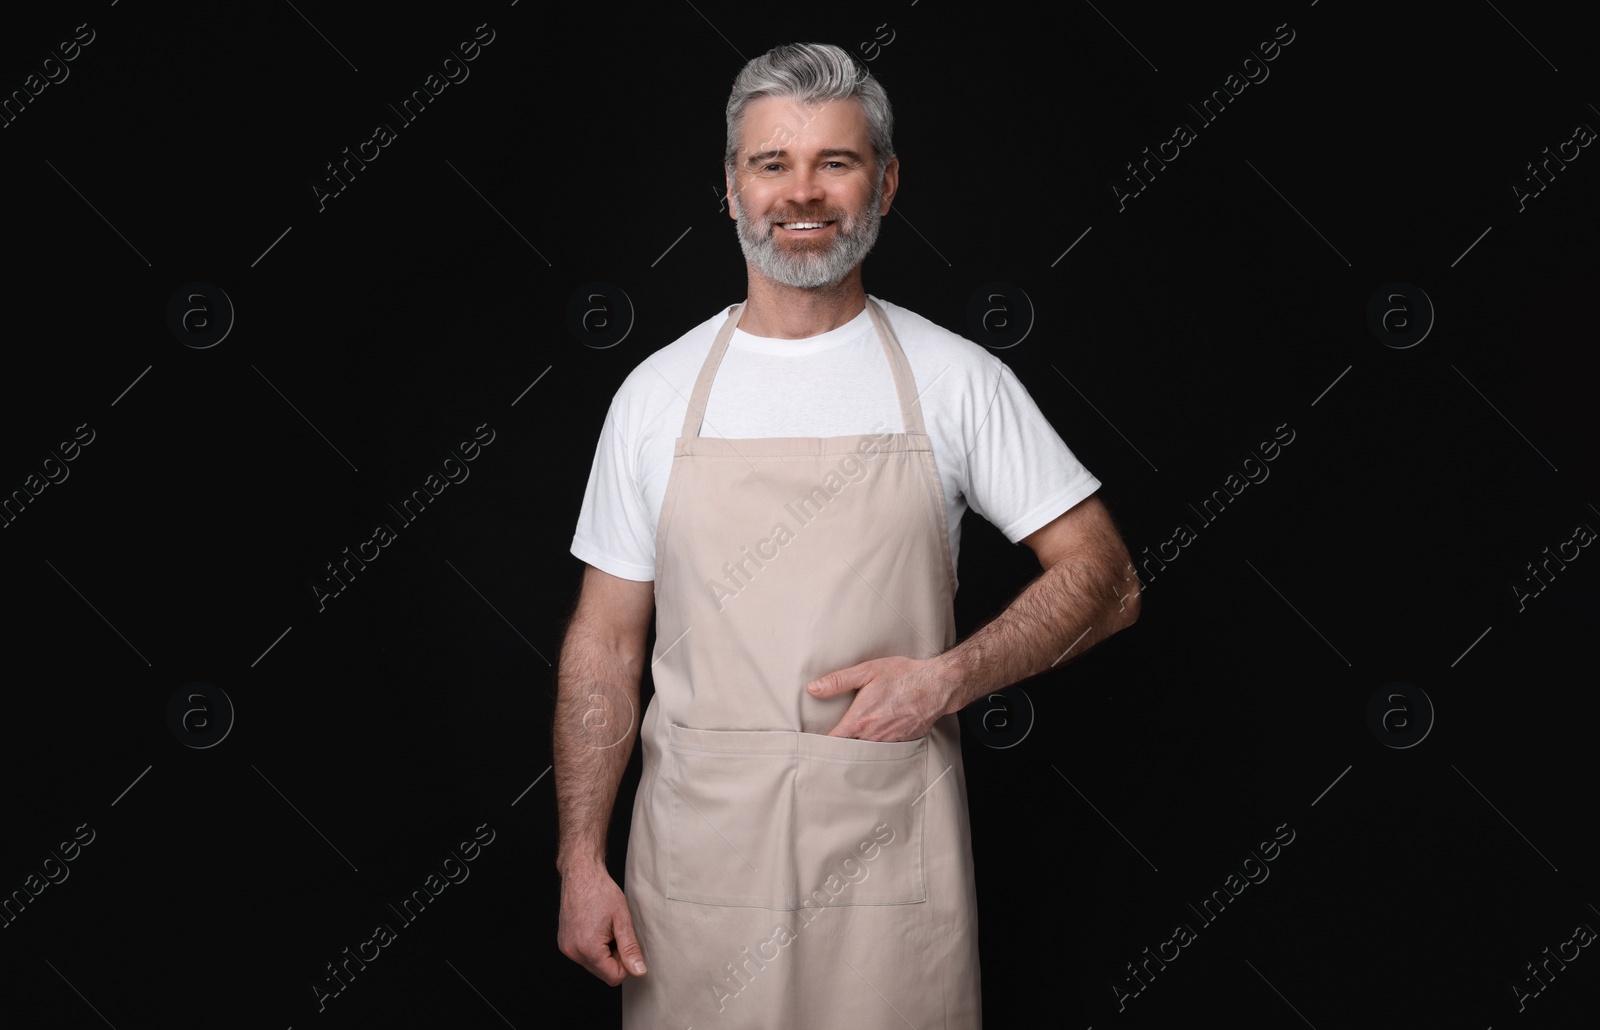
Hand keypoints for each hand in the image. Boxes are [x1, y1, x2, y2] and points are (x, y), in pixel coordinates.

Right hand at [557, 865, 646, 984]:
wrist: (581, 874)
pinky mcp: (564, 943)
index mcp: (588, 948)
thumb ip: (630, 949)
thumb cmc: (602, 892)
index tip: (627, 944)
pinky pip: (584, 956)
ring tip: (606, 929)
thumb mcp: (622, 920)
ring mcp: (566, 948)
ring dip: (604, 953)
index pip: (614, 977)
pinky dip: (594, 948)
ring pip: (594, 965)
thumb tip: (639, 972)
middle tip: (616, 933)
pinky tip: (596, 928)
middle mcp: (573, 952)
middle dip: (615, 958)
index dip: (626, 964)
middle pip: (603, 973)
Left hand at [807, 655, 951, 740]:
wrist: (937, 685)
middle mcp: (873, 736)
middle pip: (849, 751)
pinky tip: (877, 735)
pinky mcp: (903, 743)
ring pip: (867, 753)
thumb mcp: (867, 671)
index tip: (815, 744)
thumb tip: (813, 689)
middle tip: (833, 744)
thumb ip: (838, 681)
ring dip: (859, 748)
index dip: (822, 745)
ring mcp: (889, 742)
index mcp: (860, 720)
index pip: (833, 743)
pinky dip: (878, 746)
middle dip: (840, 748)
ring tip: (853, 741)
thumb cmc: (903, 676)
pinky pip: (885, 750)